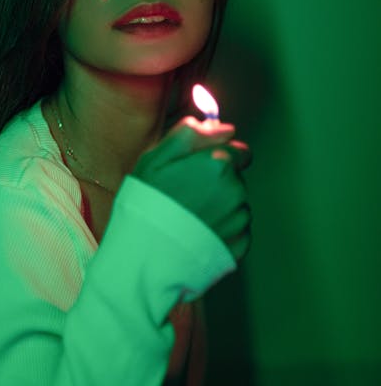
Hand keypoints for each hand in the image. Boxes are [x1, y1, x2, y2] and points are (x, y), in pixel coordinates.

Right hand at [131, 116, 251, 262]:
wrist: (145, 257)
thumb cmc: (146, 204)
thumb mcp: (157, 157)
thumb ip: (191, 134)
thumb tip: (223, 128)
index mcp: (219, 164)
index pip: (239, 151)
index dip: (218, 157)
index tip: (197, 169)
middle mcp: (236, 190)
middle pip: (235, 178)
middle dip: (216, 182)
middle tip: (184, 194)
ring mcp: (239, 221)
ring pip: (235, 205)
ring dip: (219, 207)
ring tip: (187, 217)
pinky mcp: (238, 246)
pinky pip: (236, 231)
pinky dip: (221, 230)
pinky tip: (196, 233)